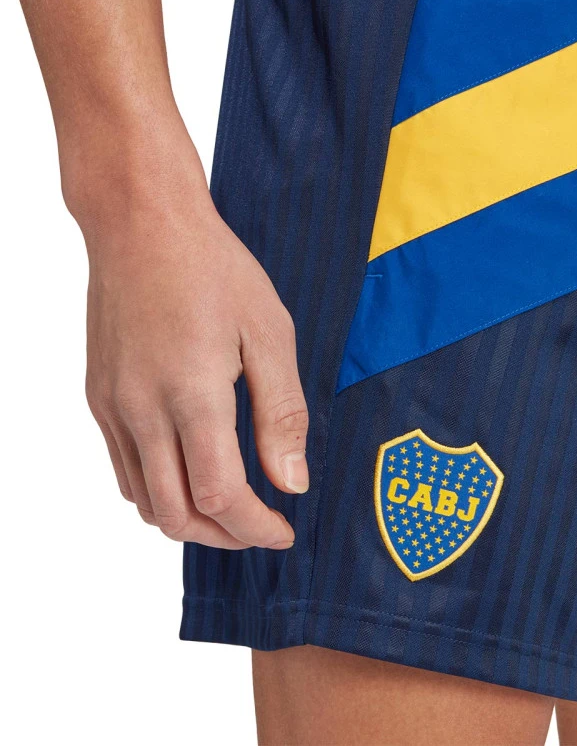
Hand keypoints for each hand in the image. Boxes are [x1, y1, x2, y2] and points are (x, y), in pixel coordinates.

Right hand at [83, 194, 307, 549]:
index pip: (221, 497)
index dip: (255, 528)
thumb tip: (292, 481)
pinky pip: (125, 470)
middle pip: (178, 514)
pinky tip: (191, 474)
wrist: (141, 224)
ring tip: (232, 509)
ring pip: (145, 501)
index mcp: (192, 395)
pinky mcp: (99, 398)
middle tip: (261, 528)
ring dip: (191, 520)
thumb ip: (282, 415)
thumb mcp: (270, 334)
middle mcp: (142, 411)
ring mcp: (112, 407)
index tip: (284, 531)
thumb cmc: (212, 269)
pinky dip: (160, 492)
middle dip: (226, 536)